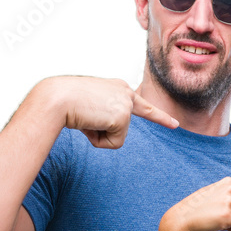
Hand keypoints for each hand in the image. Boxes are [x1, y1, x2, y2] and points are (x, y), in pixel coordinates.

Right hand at [41, 75, 177, 148]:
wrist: (55, 98)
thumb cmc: (62, 102)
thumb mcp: (85, 106)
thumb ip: (99, 116)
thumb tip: (104, 130)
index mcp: (117, 87)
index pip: (141, 105)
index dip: (159, 117)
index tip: (175, 125)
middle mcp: (125, 92)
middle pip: (123, 127)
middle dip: (109, 133)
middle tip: (89, 119)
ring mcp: (125, 103)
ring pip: (117, 137)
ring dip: (98, 134)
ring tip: (84, 118)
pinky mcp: (123, 117)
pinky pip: (113, 143)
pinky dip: (98, 139)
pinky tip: (88, 123)